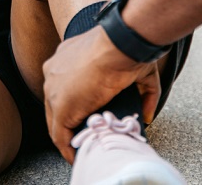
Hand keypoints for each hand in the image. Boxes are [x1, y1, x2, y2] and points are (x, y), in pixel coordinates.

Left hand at [43, 27, 159, 161]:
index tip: (87, 118)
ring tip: (86, 147)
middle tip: (87, 136)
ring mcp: (54, 89)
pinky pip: (59, 135)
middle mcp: (54, 71)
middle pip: (57, 105)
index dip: (76, 105)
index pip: (65, 88)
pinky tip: (78, 156)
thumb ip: (144, 93)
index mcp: (68, 57)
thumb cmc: (128, 48)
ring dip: (71, 136)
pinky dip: (68, 148)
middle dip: (71, 122)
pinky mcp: (61, 106)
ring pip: (57, 121)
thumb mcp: (138, 70)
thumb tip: (147, 116)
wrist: (121, 44)